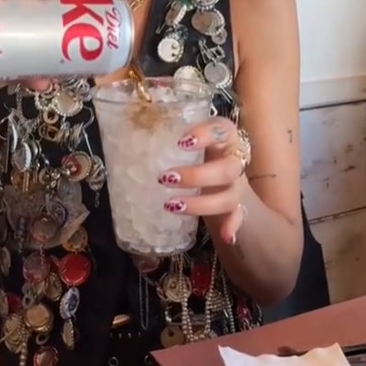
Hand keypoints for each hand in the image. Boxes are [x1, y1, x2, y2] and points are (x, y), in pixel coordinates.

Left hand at [158, 117, 249, 243]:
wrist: (222, 159)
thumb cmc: (196, 143)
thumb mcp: (185, 132)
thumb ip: (166, 132)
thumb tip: (128, 136)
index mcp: (223, 133)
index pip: (219, 129)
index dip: (204, 135)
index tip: (181, 143)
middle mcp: (235, 157)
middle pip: (227, 169)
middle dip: (197, 176)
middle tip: (166, 178)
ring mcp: (237, 182)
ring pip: (229, 195)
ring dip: (202, 204)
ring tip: (171, 205)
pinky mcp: (236, 203)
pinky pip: (238, 216)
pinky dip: (232, 225)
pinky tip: (225, 237)